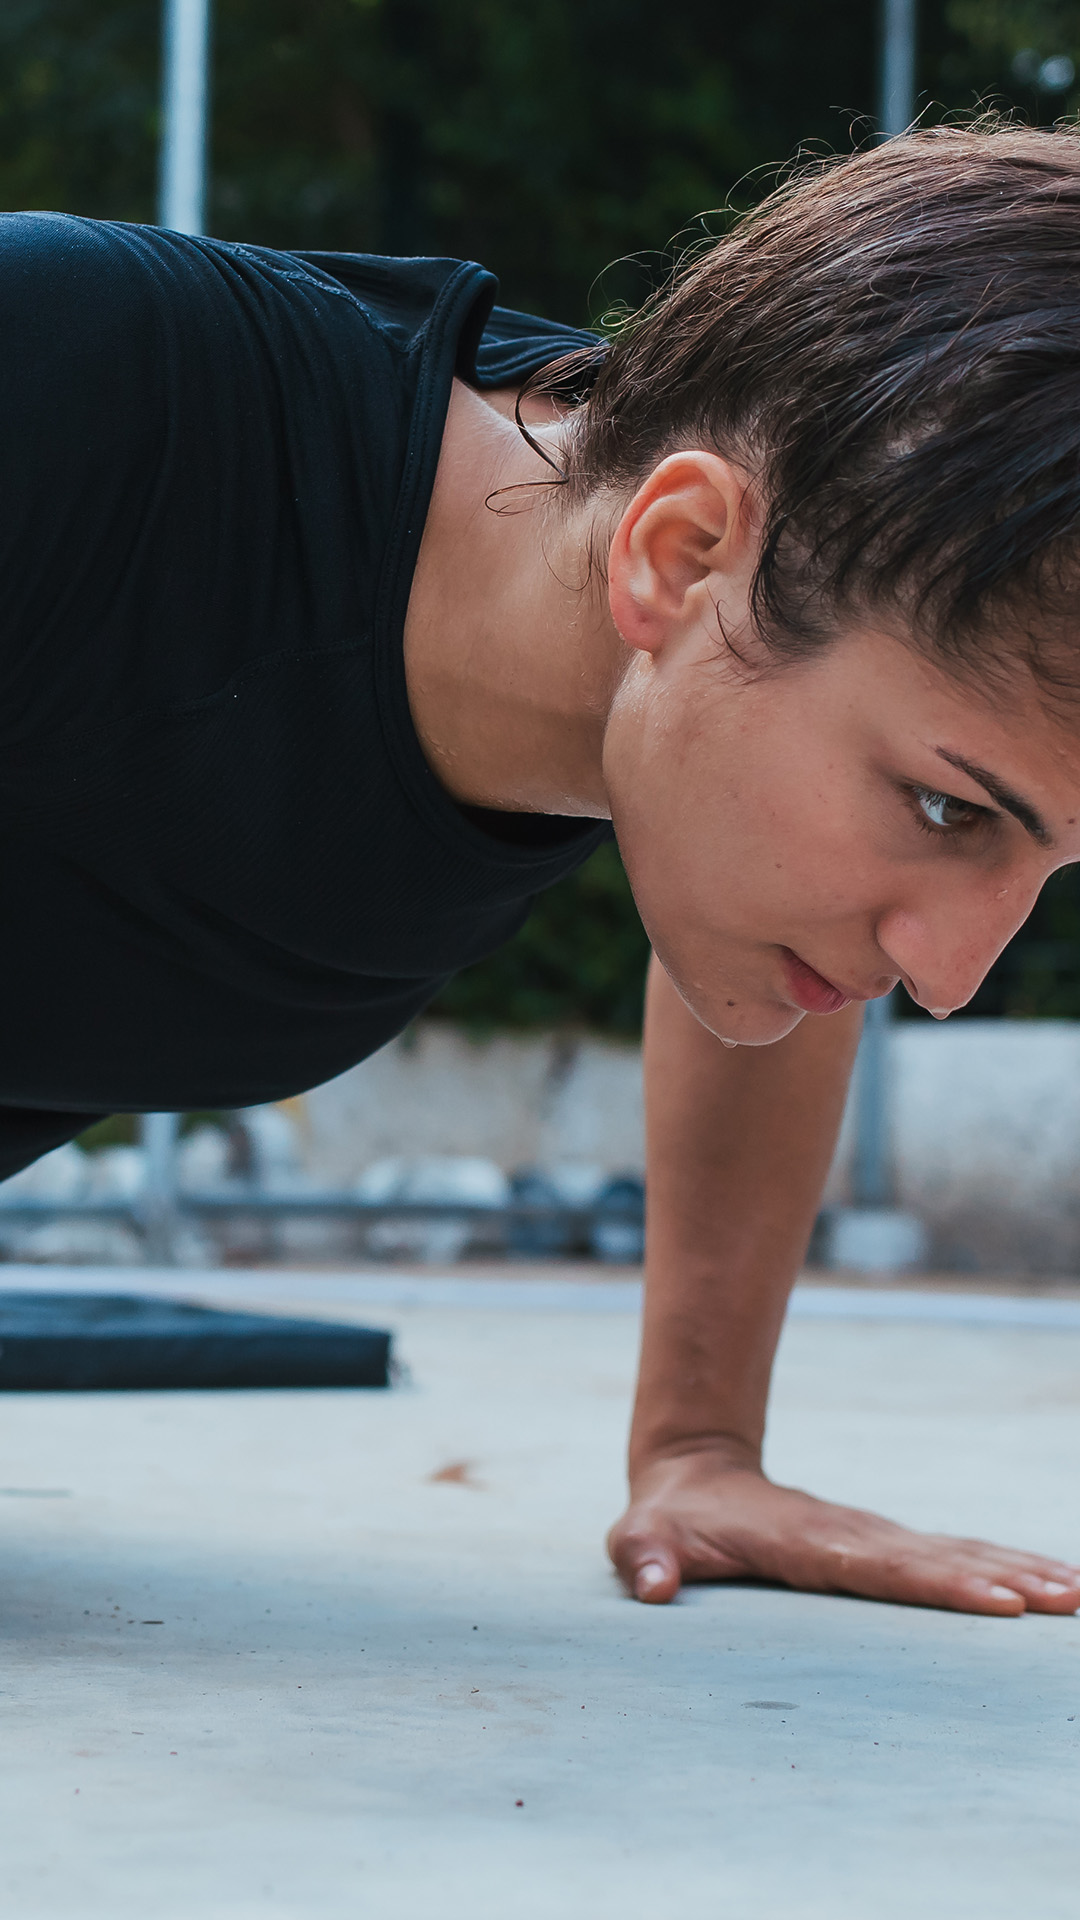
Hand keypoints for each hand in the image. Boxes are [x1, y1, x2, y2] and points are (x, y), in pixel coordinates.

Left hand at [607, 1447, 1079, 1615]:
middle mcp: (855, 1536)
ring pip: (960, 1552)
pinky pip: (957, 1557)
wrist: (695, 1476)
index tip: (999, 1599)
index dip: (940, 1584)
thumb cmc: (669, 1523)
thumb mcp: (641, 1539)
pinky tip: (1054, 1585)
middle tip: (1066, 1598)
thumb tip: (652, 1589)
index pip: (882, 1567)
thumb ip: (643, 1560)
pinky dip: (1006, 1568)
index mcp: (808, 1542)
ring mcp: (876, 1539)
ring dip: (1020, 1570)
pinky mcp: (888, 1548)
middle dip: (1005, 1579)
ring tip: (1077, 1592)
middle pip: (939, 1559)